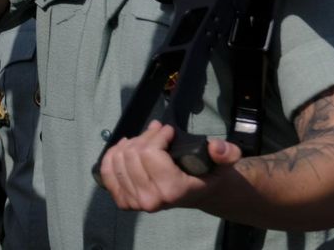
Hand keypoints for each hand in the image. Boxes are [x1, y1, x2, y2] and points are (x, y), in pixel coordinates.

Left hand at [99, 121, 240, 211]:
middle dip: (145, 137)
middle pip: (132, 155)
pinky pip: (107, 173)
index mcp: (172, 190)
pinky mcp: (124, 201)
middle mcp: (150, 200)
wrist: (201, 193)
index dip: (158, 134)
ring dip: (131, 143)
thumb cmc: (211, 174)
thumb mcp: (226, 161)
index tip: (169, 130)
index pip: (150, 153)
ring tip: (146, 139)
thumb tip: (215, 146)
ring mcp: (134, 203)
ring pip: (119, 160)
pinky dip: (112, 156)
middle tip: (158, 131)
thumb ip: (226, 153)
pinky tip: (125, 147)